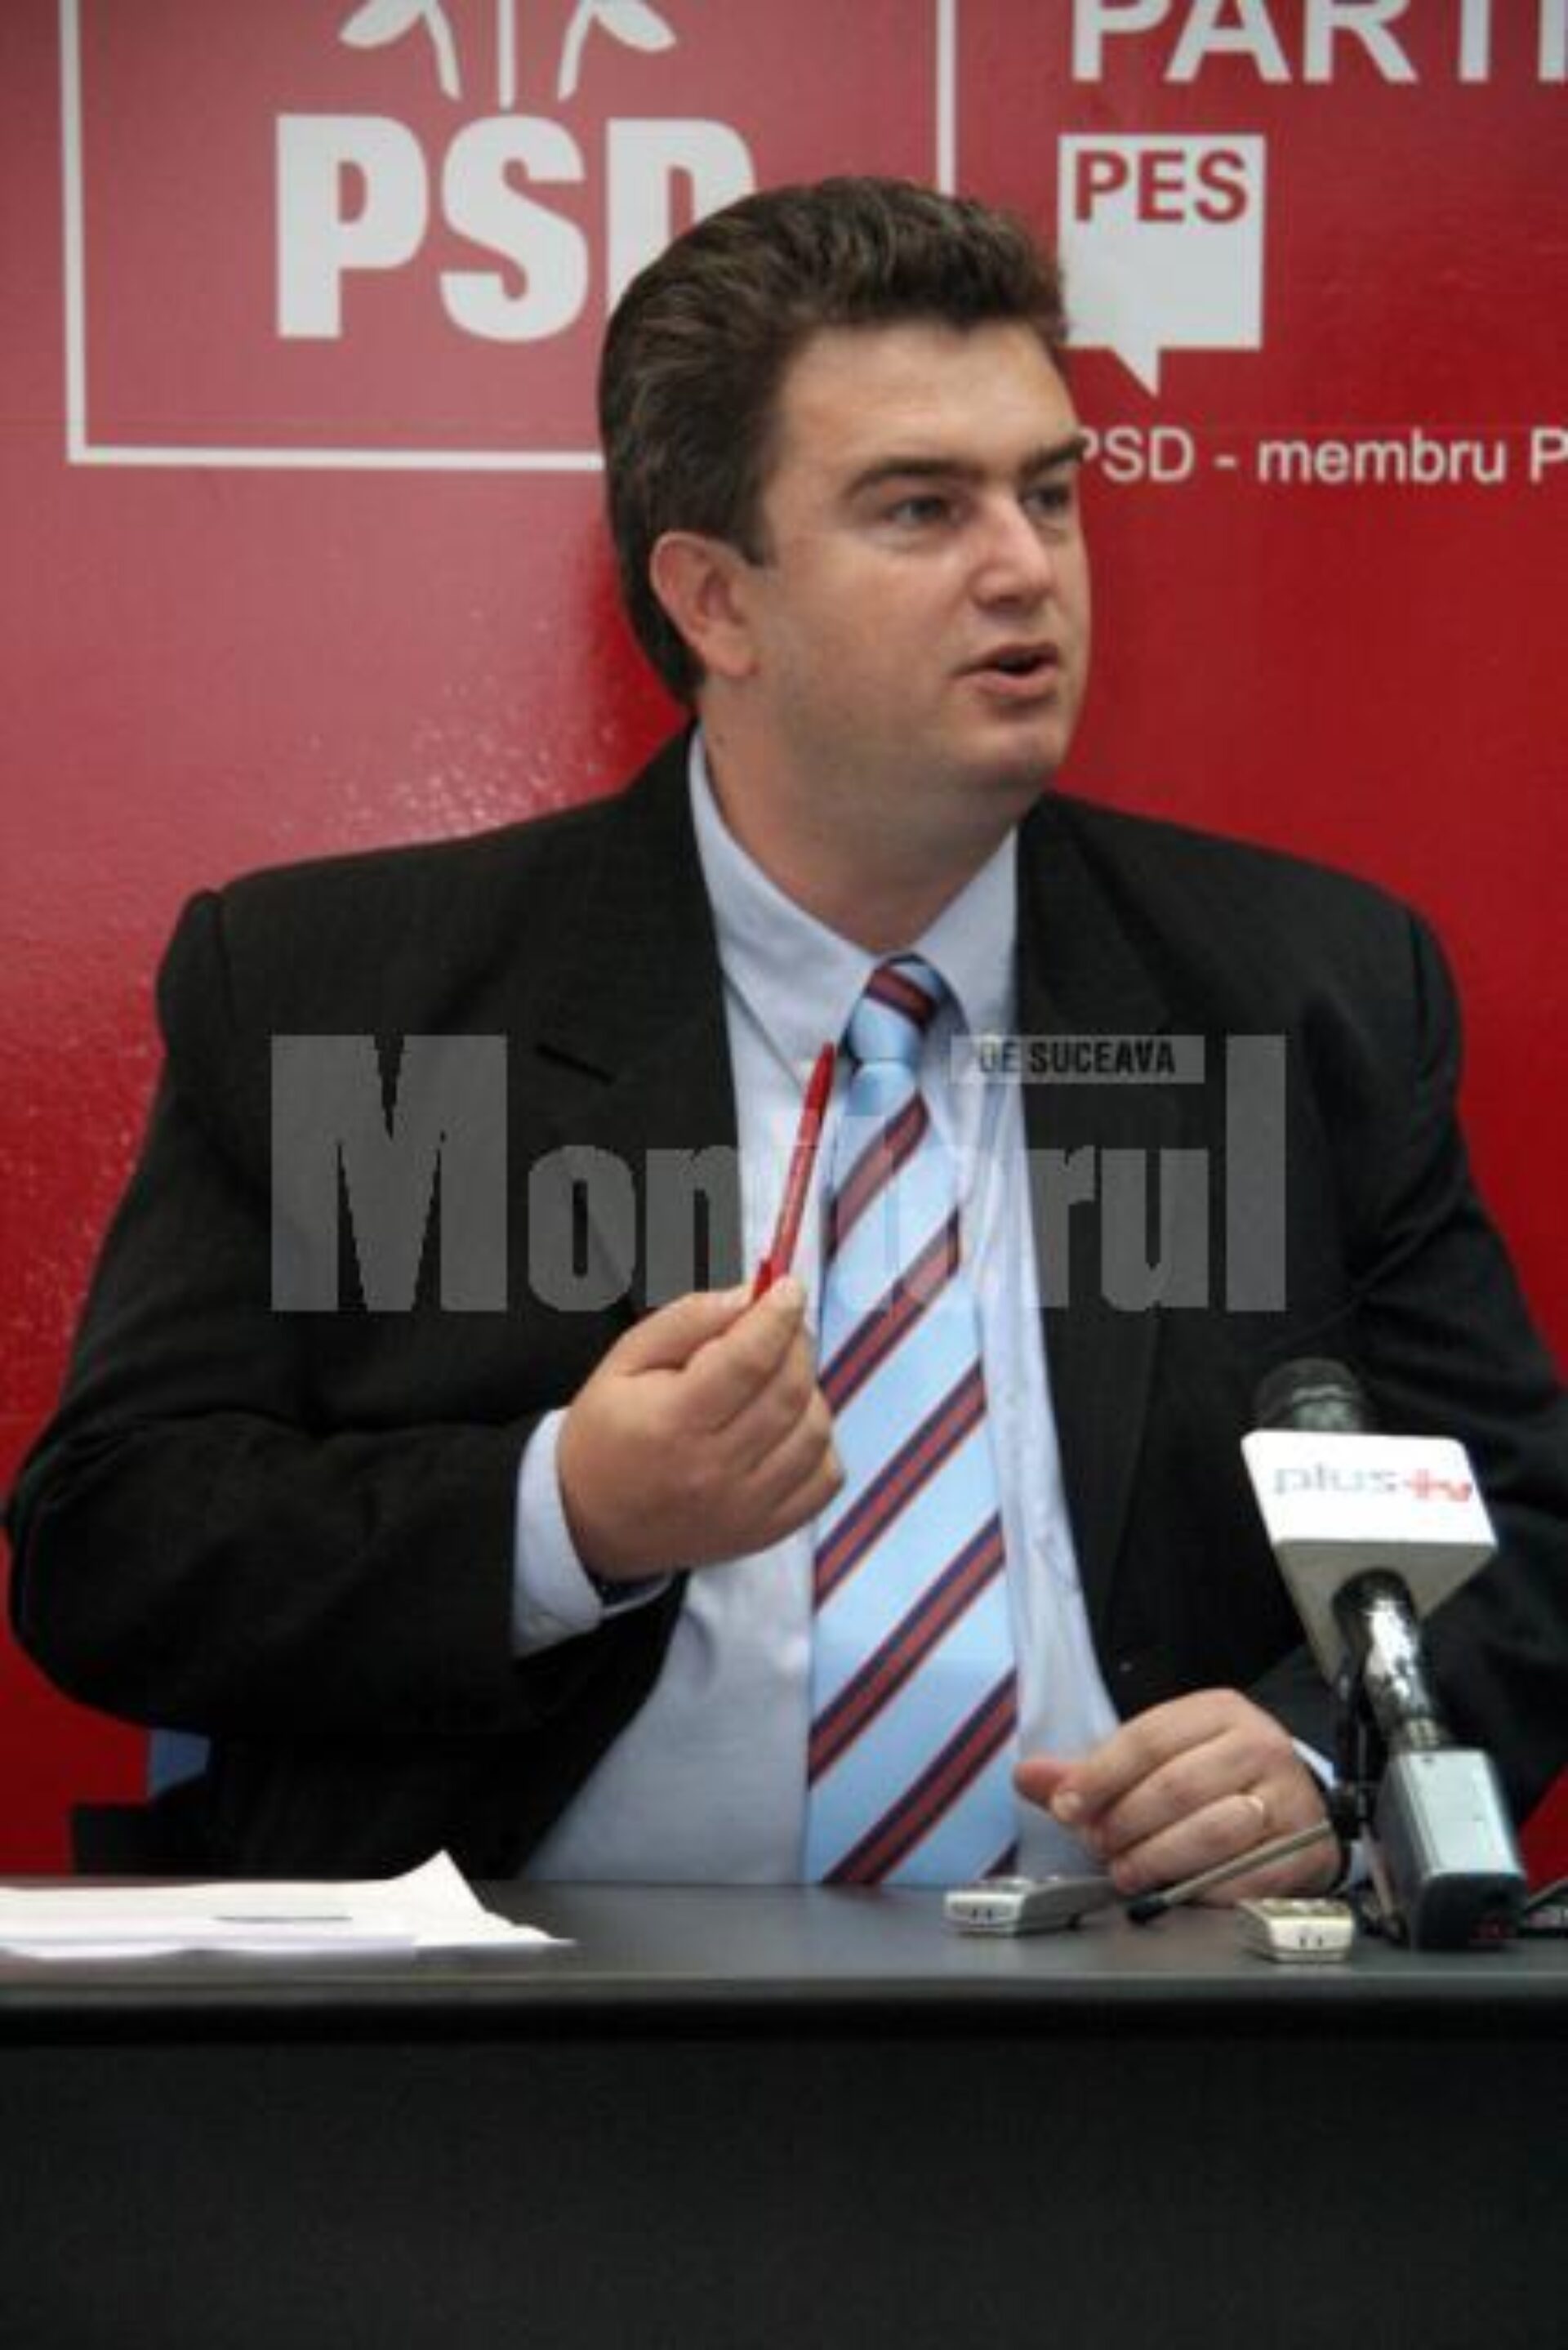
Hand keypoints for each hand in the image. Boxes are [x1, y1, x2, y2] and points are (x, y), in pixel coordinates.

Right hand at [556, 1277, 840, 1581]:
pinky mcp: (766, 1530)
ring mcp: (746, 1506)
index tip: (787, 1289)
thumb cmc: (607, 1434)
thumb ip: (687, 1319)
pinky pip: (824, 1478)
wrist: (592, 1521)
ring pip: (814, 1432)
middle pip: (788, 1390)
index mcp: (672, 1422)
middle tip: (783, 1323)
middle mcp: (714, 1469)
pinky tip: (789, 1425)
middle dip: (796, 1342)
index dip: (778, 1316)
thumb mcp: (625, 1359)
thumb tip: (749, 1295)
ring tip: (779, 1376)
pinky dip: (819, 1442)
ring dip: (809, 1390)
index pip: (749, 1360)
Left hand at [1014, 1690, 1339, 1901]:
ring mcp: (1287, 1797)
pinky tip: (1175, 1891)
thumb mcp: (1159, 1760)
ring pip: (1211, 1832)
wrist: (1297, 1810)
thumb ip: (1093, 1771)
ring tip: (1128, 1871)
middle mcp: (1259, 1745)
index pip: (1147, 1738)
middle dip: (1125, 1822)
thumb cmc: (1218, 1781)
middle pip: (1176, 1785)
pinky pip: (1244, 1876)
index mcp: (1218, 1711)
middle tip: (1098, 1846)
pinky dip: (1200, 1889)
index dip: (1098, 1777)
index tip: (1065, 1807)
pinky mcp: (1304, 1849)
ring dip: (1157, 1859)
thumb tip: (1028, 1778)